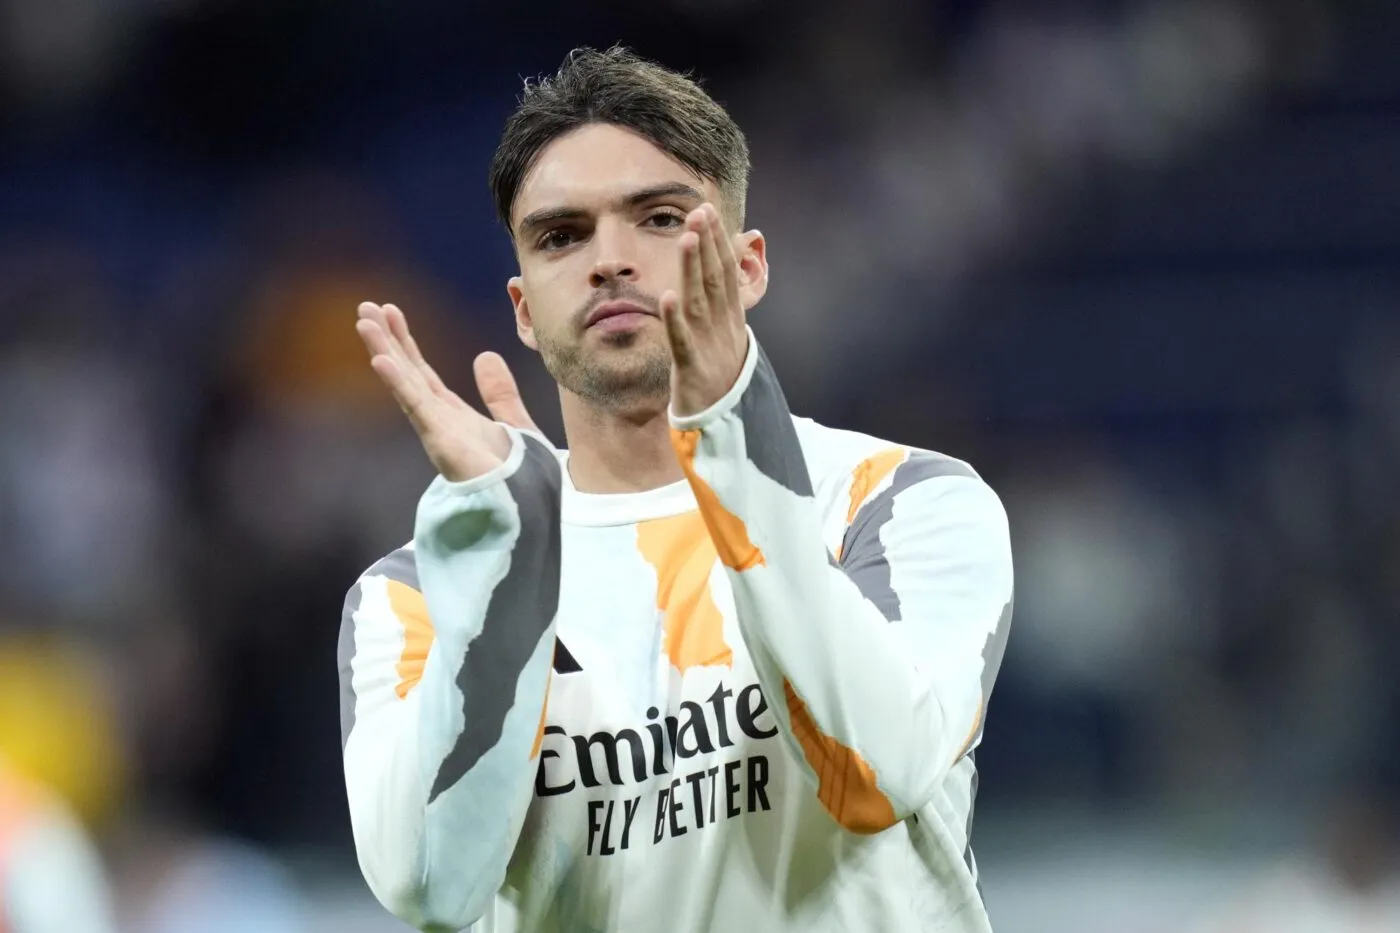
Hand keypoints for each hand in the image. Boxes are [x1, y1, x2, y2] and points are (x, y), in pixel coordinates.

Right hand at [355, 302, 538, 481]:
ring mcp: (438, 431)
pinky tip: (381, 360)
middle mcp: (440, 421)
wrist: (528, 508)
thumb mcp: (514, 423)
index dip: (406, 343)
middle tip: (365, 307)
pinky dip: (399, 383)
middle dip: (388, 341)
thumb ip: (500, 394)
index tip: (391, 313)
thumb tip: (485, 356)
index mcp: (453, 416)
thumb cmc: (519, 479)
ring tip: (364, 322)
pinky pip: (418, 407)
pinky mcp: (442, 442)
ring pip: (406, 384)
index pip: (423, 373)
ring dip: (384, 352)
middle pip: (408, 373)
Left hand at [660, 203, 749, 417]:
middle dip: (707, 245)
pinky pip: (681, 342)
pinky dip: (674, 320)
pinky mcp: (692, 370)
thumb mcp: (727, 336)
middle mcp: (722, 328)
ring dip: (693, 269)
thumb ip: (724, 303)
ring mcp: (709, 348)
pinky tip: (666, 296)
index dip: (717, 242)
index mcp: (730, 319)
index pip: (724, 272)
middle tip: (699, 212)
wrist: (726, 425)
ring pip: (699, 302)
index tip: (706, 212)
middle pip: (714, 280)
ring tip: (688, 239)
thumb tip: (730, 270)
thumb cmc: (720, 376)